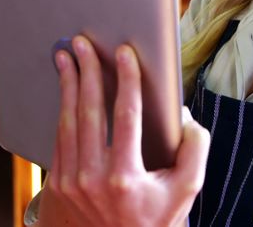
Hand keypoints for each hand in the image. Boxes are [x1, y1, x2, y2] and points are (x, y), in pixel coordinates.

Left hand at [37, 36, 210, 226]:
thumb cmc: (154, 220)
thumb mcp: (185, 191)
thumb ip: (194, 150)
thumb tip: (185, 116)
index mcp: (125, 177)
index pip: (126, 116)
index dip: (126, 80)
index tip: (124, 53)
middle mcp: (93, 178)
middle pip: (88, 112)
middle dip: (86, 71)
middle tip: (83, 43)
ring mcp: (71, 181)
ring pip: (68, 121)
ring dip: (67, 85)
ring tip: (66, 56)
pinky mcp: (58, 184)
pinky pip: (59, 138)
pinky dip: (62, 109)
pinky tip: (65, 90)